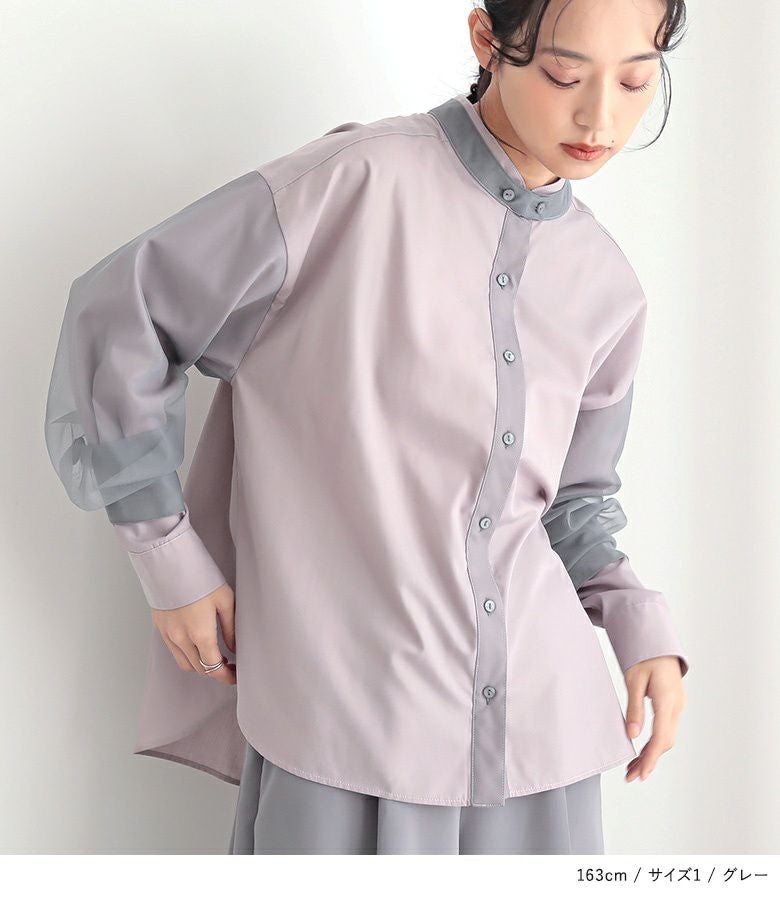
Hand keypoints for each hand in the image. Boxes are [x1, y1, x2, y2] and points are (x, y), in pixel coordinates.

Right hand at [150, 582, 236, 684]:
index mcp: (201, 633)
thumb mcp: (225, 600)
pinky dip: (186, 655)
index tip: (234, 676)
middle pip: (199, 669)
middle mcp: (182, 639)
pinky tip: (197, 645)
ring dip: (200, 665)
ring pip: (184, 663)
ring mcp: (168, 634)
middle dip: (215, 672)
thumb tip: (235, 647)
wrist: (170, 563)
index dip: (226, 676)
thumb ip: (231, 628)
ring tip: (213, 656)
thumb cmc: (200, 578)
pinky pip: (173, 651)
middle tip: (229, 666)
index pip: (213, 667)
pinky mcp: (160, 628)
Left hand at [623, 655, 686, 781]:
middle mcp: (677, 706)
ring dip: (651, 754)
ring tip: (633, 768)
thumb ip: (634, 707)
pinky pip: (666, 729)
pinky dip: (655, 743)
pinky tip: (643, 751)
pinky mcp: (673, 705)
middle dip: (649, 761)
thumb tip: (632, 735)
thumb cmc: (644, 656)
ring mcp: (677, 706)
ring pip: (667, 737)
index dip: (651, 758)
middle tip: (630, 775)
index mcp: (667, 699)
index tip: (640, 773)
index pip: (661, 737)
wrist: (658, 642)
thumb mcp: (634, 679)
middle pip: (666, 742)